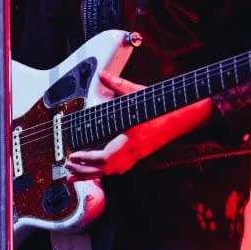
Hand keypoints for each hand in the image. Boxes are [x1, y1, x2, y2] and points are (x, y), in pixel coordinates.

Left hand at [63, 73, 212, 177]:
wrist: (183, 116)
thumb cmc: (163, 106)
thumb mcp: (138, 92)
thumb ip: (118, 84)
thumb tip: (102, 74)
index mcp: (133, 140)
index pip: (106, 158)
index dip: (88, 160)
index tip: (73, 156)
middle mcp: (135, 152)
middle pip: (106, 170)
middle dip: (85, 172)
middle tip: (67, 169)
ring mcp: (138, 155)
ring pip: (112, 172)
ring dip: (92, 174)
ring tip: (75, 175)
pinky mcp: (140, 154)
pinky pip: (118, 168)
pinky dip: (103, 171)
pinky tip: (96, 170)